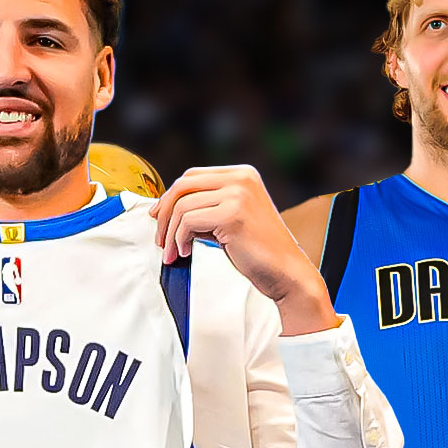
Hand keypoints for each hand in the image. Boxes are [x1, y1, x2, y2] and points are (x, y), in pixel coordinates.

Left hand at [150, 165, 337, 334]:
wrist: (287, 273)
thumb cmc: (258, 251)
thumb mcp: (231, 218)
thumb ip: (207, 206)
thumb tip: (165, 208)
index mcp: (243, 174)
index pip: (192, 176)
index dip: (170, 196)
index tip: (159, 217)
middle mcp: (241, 178)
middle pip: (183, 185)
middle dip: (165, 213)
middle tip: (160, 239)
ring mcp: (238, 194)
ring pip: (182, 206)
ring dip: (170, 233)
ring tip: (172, 252)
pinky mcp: (232, 215)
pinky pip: (189, 222)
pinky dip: (180, 240)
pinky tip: (184, 253)